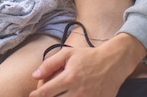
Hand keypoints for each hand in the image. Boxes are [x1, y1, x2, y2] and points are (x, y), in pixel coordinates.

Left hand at [30, 34, 146, 96]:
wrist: (113, 62)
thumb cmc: (88, 57)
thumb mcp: (68, 53)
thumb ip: (49, 64)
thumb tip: (35, 75)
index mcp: (69, 78)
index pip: (46, 92)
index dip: (36, 95)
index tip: (32, 95)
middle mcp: (77, 91)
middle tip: (46, 94)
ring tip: (56, 95)